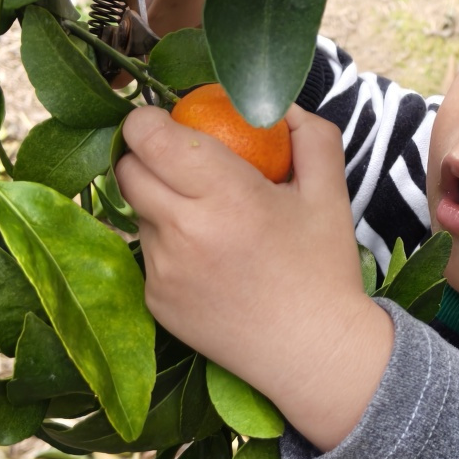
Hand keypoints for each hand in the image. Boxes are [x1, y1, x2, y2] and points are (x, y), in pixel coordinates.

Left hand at [117, 103, 393, 449]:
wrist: (315, 354)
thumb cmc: (323, 269)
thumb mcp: (330, 191)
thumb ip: (307, 134)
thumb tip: (273, 103)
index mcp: (227, 195)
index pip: (149, 135)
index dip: (149, 120)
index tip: (170, 122)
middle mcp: (184, 231)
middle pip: (128, 168)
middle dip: (147, 156)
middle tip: (182, 163)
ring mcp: (163, 270)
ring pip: (136, 211)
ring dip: (159, 203)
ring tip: (206, 220)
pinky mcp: (154, 301)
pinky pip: (146, 253)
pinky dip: (167, 246)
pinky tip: (207, 261)